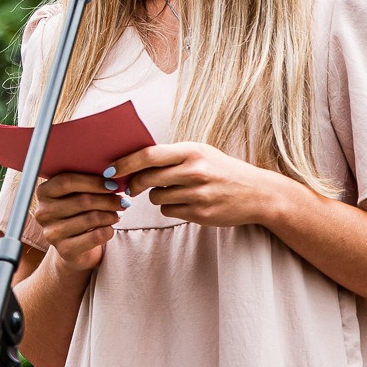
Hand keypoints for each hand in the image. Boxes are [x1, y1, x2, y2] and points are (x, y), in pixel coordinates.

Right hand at [31, 172, 123, 272]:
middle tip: (122, 201)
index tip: (113, 185)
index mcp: (43, 192)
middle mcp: (43, 212)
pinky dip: (108, 230)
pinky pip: (95, 236)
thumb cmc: (77, 214)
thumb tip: (114, 178)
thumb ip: (86, 184)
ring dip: (110, 215)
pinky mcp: (64, 250)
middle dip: (107, 200)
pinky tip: (110, 227)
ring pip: (91, 218)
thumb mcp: (75, 195)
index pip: (67, 181)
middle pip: (82, 201)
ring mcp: (52, 233)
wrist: (72, 248)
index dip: (93, 182)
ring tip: (118, 213)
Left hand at [108, 141, 281, 227]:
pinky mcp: (201, 214)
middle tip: (130, 188)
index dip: (124, 163)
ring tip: (172, 192)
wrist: (257, 193)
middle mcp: (194, 171)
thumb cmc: (223, 170)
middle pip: (147, 179)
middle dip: (133, 185)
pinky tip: (184, 203)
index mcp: (191, 151)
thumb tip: (134, 160)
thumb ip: (171, 155)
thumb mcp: (201, 153)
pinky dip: (170, 208)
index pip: (148, 155)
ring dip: (155, 197)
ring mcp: (198, 194)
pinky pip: (168, 212)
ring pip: (155, 198)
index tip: (110, 170)